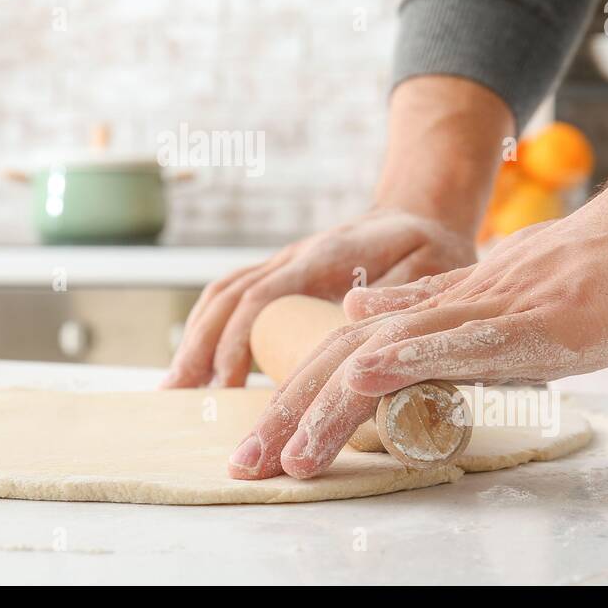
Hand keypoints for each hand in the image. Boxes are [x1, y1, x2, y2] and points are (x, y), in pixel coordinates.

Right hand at [162, 74, 515, 388]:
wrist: (419, 210)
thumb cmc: (431, 245)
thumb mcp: (433, 265)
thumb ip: (400, 291)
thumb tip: (351, 317)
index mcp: (325, 257)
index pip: (266, 296)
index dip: (241, 338)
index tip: (226, 383)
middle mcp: (294, 257)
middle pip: (231, 297)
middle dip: (200, 346)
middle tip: (179, 396)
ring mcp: (283, 263)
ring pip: (223, 294)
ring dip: (195, 339)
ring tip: (175, 388)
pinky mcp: (280, 275)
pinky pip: (231, 295)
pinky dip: (206, 327)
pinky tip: (195, 362)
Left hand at [226, 180, 607, 479]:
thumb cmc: (595, 272)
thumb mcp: (497, 295)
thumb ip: (431, 304)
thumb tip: (361, 307)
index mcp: (437, 306)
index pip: (346, 348)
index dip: (299, 394)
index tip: (268, 442)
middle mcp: (444, 305)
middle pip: (340, 355)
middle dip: (286, 412)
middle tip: (246, 463)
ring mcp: (480, 310)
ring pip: (379, 353)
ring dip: (322, 408)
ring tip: (283, 458)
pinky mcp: (524, 321)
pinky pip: (450, 339)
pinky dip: (398, 360)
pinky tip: (355, 379)